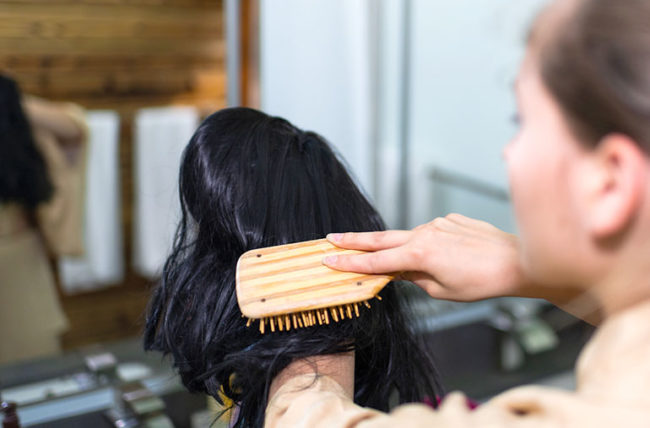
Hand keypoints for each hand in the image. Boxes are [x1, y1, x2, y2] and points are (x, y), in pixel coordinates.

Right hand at [323, 214, 528, 301]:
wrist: (516, 261)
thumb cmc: (481, 282)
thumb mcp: (442, 291)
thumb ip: (415, 278)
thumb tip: (400, 271)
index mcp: (419, 255)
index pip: (376, 262)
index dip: (350, 262)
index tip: (329, 259)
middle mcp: (424, 233)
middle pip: (381, 238)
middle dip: (354, 240)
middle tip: (331, 238)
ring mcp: (438, 223)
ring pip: (409, 236)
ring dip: (402, 248)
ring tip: (417, 264)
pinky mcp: (450, 219)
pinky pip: (431, 232)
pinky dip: (429, 244)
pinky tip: (449, 257)